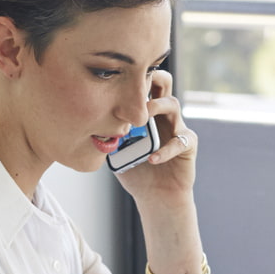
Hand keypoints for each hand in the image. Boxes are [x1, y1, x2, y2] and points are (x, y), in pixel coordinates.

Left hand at [112, 68, 196, 204]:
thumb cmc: (137, 172)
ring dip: (156, 107)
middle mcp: (163, 115)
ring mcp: (177, 128)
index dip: (134, 76)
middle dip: (152, 78)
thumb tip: (86, 122)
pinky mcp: (188, 145)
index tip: (117, 78)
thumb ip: (108, 135)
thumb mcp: (117, 151)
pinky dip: (165, 150)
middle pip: (164, 82)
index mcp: (147, 112)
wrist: (157, 197)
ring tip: (141, 119)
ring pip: (173, 104)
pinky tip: (151, 159)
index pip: (144, 83)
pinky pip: (180, 141)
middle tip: (135, 85)